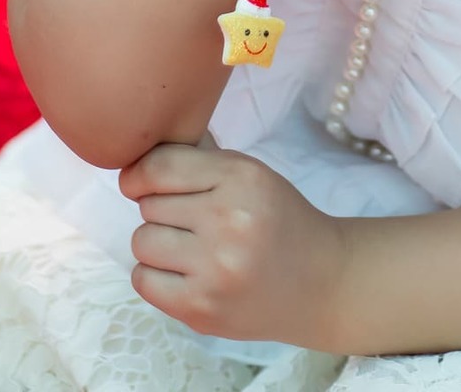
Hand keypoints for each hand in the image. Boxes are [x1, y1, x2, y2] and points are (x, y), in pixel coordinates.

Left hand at [122, 140, 345, 348]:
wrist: (320, 281)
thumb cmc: (280, 220)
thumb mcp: (253, 175)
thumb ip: (202, 159)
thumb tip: (140, 150)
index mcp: (241, 178)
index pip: (161, 167)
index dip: (141, 174)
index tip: (140, 182)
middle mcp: (227, 221)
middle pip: (149, 206)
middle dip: (162, 210)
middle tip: (190, 220)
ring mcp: (214, 269)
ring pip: (142, 242)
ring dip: (156, 243)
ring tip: (186, 247)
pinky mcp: (201, 309)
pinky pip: (143, 281)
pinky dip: (155, 275)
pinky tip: (182, 272)